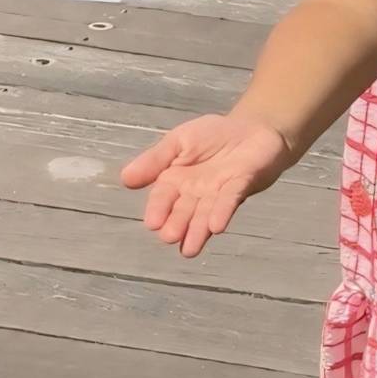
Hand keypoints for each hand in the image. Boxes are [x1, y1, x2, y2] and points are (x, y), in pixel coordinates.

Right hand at [121, 111, 290, 258]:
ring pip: (205, 214)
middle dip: (177, 224)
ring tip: (190, 249)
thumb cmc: (212, 137)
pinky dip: (222, 212)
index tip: (152, 223)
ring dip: (198, 231)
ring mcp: (219, 193)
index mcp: (176, 181)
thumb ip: (155, 160)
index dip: (158, 209)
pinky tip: (216, 227)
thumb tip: (125, 179)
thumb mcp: (178, 141)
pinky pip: (230, 200)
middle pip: (184, 211)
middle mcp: (196, 194)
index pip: (163, 197)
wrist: (252, 128)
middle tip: (169, 237)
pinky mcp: (241, 187)